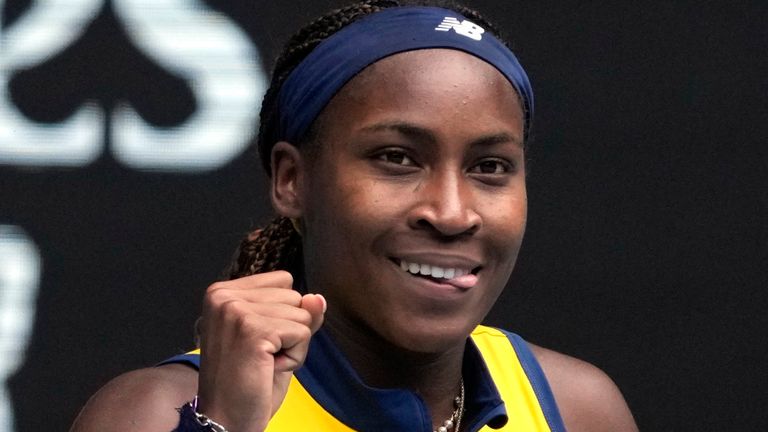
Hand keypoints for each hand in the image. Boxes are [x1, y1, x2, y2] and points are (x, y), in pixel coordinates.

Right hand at [195, 271, 325, 431]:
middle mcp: (224, 296)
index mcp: (222, 292)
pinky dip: (294, 358)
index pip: (284, 282)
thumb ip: (298, 313)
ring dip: (292, 346)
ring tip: (262, 364)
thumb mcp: (276, 338)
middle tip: (259, 357)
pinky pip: (302, 333)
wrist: (225, 420)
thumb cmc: (247, 382)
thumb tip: (318, 298)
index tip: (257, 341)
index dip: (282, 315)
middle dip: (288, 331)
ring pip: (302, 315)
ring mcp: (236, 311)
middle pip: (295, 296)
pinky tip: (268, 369)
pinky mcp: (253, 330)